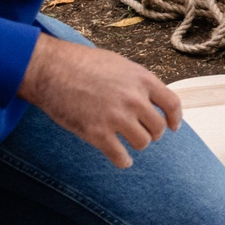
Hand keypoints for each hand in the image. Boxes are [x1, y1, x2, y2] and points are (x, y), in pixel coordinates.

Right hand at [18, 34, 183, 167]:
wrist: (50, 68)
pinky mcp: (97, 133)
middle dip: (152, 132)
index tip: (173, 126)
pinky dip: (123, 161)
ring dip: (137, 144)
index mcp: (141, 79)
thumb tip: (151, 99)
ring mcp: (116, 117)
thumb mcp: (118, 64)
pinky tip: (123, 160)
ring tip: (128, 141)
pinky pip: (120, 156)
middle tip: (142, 132)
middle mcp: (133, 99)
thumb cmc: (81, 63)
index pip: (172, 104)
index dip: (174, 118)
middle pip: (158, 128)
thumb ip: (137, 82)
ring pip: (142, 142)